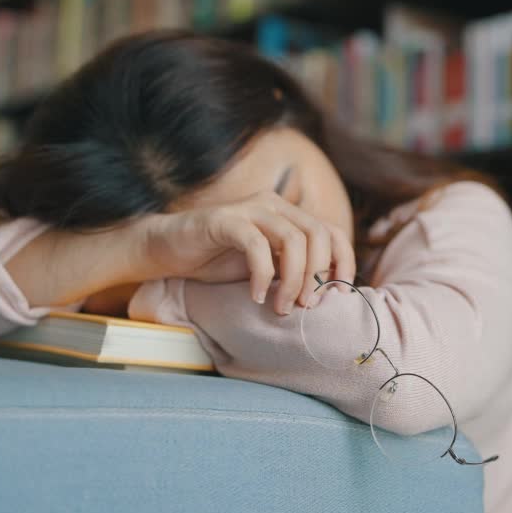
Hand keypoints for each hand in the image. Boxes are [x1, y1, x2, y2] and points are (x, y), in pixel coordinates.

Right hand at [138, 191, 355, 314]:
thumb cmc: (218, 260)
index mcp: (289, 215)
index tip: (338, 295)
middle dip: (317, 275)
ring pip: (293, 239)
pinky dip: (262, 274)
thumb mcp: (266, 267)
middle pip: (318, 234)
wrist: (168, 250)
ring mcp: (250, 209)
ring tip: (280, 307)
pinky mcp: (225, 220)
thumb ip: (293, 270)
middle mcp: (274, 205)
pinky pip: (256, 244)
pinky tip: (256, 295)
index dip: (343, 262)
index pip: (333, 232)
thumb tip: (326, 294)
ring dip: (293, 279)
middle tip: (305, 306)